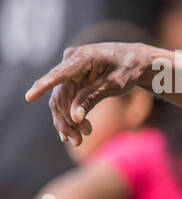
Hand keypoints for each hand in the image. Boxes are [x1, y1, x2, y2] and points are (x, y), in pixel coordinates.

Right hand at [25, 43, 155, 144]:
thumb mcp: (115, 84)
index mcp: (83, 57)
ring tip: (78, 140)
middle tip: (79, 140)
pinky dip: (69, 116)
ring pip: (60, 101)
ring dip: (68, 122)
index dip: (43, 86)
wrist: (135, 60)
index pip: (59, 74)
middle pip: (60, 95)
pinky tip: (70, 134)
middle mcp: (71, 62)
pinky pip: (65, 100)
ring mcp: (69, 72)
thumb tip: (74, 117)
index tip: (29, 97)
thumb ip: (93, 97)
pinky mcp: (72, 80)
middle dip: (67, 120)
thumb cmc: (128, 68)